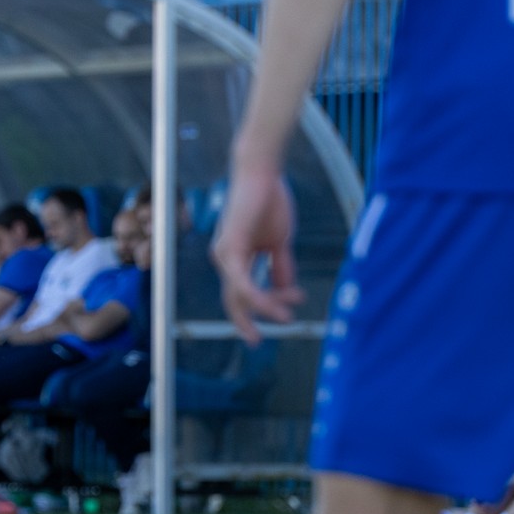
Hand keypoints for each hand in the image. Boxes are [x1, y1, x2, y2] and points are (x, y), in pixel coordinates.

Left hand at [211, 156, 304, 344]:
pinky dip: (259, 295)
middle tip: (261, 339)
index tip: (286, 318)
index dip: (258, 311)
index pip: (242, 294)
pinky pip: (242, 280)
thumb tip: (286, 291)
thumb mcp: (279, 242)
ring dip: (266, 309)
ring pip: (240, 295)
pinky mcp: (231, 245)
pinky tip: (277, 303)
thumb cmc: (269, 202)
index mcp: (236, 258)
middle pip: (235, 300)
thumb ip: (280, 266)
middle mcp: (225, 259)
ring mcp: (225, 253)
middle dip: (249, 321)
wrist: (263, 174)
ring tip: (287, 318)